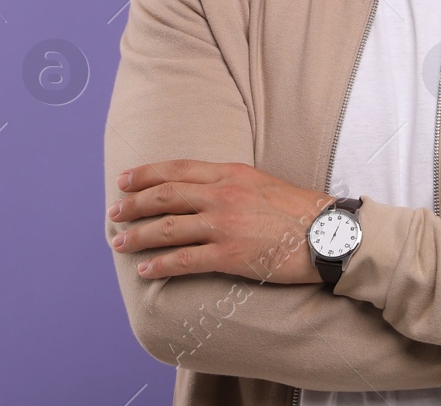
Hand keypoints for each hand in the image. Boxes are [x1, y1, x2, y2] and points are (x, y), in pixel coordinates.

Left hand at [108, 160, 333, 282]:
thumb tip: (203, 191)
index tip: (124, 181)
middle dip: (133, 204)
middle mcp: (222, 195)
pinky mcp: (230, 255)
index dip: (145, 174)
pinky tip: (146, 270)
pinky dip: (161, 264)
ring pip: (168, 228)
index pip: (177, 169)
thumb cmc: (299, 210)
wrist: (327, 233)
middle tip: (113, 212)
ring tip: (119, 243)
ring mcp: (224, 225)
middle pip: (165, 196)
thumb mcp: (261, 182)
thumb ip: (230, 183)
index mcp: (230, 173)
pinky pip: (185, 260)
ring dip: (139, 236)